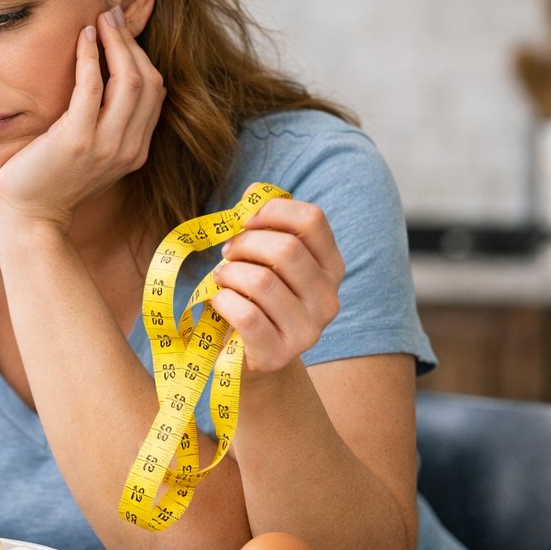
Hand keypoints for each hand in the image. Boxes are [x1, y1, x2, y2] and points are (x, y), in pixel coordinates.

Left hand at [0, 5, 164, 229]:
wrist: (27, 217)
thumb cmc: (48, 181)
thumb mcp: (86, 153)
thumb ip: (103, 125)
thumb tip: (102, 81)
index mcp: (135, 151)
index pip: (154, 93)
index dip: (141, 56)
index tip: (121, 31)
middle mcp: (129, 148)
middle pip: (148, 81)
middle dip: (131, 42)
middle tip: (112, 14)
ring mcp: (106, 145)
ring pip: (129, 79)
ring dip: (116, 42)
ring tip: (101, 17)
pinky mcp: (77, 140)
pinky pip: (92, 86)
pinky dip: (90, 56)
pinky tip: (82, 36)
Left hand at [210, 192, 344, 372]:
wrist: (242, 356)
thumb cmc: (250, 297)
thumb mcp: (261, 258)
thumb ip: (262, 224)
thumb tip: (254, 192)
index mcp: (330, 266)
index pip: (312, 219)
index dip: (272, 210)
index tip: (245, 221)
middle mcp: (328, 298)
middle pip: (285, 249)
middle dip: (245, 244)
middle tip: (228, 254)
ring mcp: (308, 330)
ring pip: (261, 281)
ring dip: (229, 274)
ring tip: (222, 280)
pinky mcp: (278, 354)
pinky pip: (245, 315)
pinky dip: (222, 301)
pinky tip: (219, 302)